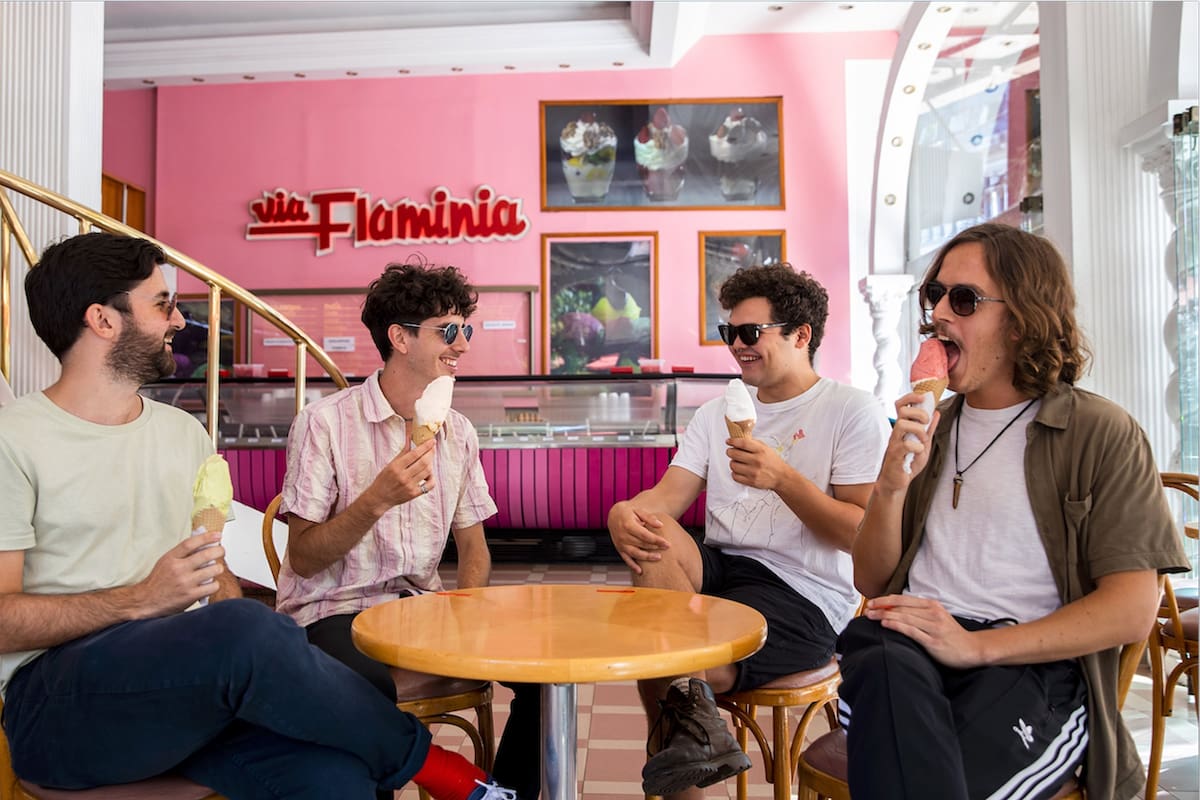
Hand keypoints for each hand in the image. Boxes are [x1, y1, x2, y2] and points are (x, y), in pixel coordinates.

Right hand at [134, 532, 225, 617]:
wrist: (146, 601)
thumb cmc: (158, 581)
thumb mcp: (166, 561)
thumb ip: (182, 553)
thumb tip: (203, 542)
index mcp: (171, 558)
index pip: (191, 543)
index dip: (206, 537)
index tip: (217, 535)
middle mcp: (178, 569)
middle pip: (206, 555)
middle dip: (219, 551)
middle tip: (221, 551)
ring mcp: (185, 582)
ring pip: (214, 570)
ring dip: (218, 568)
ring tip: (215, 569)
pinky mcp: (191, 596)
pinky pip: (213, 586)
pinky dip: (214, 584)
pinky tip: (209, 584)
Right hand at [365, 438, 435, 512]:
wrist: (380, 498)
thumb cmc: (384, 479)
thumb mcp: (390, 464)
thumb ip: (403, 452)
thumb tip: (411, 438)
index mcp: (396, 467)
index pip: (414, 454)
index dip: (425, 446)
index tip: (432, 441)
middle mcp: (403, 476)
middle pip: (423, 462)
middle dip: (431, 453)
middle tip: (433, 448)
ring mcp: (409, 486)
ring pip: (428, 472)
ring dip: (431, 464)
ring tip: (429, 460)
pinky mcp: (414, 494)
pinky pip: (430, 485)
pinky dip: (432, 478)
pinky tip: (428, 475)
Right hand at [607, 501, 668, 573]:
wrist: (614, 515)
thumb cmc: (628, 512)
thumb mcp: (638, 511)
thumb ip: (649, 518)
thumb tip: (660, 525)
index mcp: (628, 525)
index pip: (645, 535)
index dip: (657, 540)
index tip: (667, 543)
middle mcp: (623, 536)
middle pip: (641, 544)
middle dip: (655, 547)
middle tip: (667, 548)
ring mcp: (620, 544)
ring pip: (635, 553)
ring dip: (647, 557)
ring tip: (658, 557)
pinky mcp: (619, 549)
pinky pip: (626, 559)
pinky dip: (632, 566)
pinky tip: (640, 571)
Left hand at [726, 437, 789, 490]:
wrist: (781, 476)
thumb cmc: (772, 462)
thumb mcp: (765, 448)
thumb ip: (753, 443)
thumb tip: (738, 439)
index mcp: (760, 450)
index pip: (742, 443)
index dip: (733, 441)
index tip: (728, 441)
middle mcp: (757, 461)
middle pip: (735, 454)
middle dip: (730, 452)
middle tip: (731, 452)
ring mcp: (754, 472)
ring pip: (733, 465)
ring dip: (733, 463)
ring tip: (737, 462)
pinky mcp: (751, 481)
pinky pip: (735, 476)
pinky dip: (735, 473)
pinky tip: (740, 471)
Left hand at [865, 594, 983, 667]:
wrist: (972, 649)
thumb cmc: (951, 634)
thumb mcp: (937, 617)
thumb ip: (920, 612)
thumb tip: (896, 610)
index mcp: (932, 605)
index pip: (903, 599)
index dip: (885, 600)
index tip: (872, 603)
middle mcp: (932, 613)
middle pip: (901, 607)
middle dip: (881, 608)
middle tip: (866, 610)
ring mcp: (933, 627)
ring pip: (904, 617)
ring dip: (884, 616)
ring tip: (871, 617)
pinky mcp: (934, 641)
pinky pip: (912, 631)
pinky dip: (897, 626)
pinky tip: (885, 624)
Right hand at [877, 393, 939, 492]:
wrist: (897, 482)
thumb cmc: (907, 462)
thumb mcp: (923, 444)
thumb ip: (929, 430)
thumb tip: (936, 413)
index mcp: (903, 428)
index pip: (901, 405)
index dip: (910, 397)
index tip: (922, 398)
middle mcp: (896, 432)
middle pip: (902, 410)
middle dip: (919, 412)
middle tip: (926, 422)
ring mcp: (894, 442)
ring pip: (902, 424)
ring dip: (918, 430)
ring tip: (923, 440)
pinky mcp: (894, 455)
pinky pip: (905, 445)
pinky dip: (917, 447)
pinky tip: (918, 452)